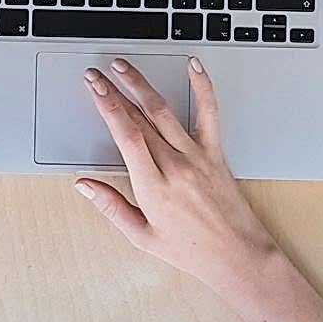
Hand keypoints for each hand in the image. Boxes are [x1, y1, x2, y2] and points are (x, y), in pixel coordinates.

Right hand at [75, 57, 275, 300]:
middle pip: (140, 118)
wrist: (237, 255)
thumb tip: (84, 185)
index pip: (125, 135)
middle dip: (115, 91)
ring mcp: (197, 156)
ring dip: (142, 84)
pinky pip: (209, 113)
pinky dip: (202, 87)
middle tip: (97, 74)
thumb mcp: (141, 235)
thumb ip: (110, 206)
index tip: (94, 88)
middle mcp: (175, 166)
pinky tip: (194, 66)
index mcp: (153, 186)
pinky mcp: (215, 153)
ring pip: (165, 111)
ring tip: (125, 67)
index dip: (107, 106)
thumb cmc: (191, 250)